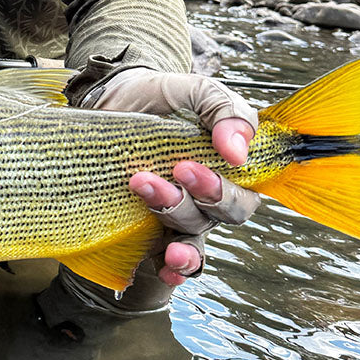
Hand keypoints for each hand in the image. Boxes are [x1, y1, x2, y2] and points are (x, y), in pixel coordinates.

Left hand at [95, 68, 260, 285]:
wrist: (114, 98)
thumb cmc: (164, 96)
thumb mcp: (198, 90)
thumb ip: (226, 111)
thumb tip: (238, 153)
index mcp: (229, 168)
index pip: (244, 194)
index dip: (225, 190)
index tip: (191, 166)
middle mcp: (208, 198)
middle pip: (221, 216)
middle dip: (201, 198)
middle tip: (176, 169)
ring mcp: (180, 214)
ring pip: (192, 235)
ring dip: (174, 217)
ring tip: (143, 185)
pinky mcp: (150, 225)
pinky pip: (170, 259)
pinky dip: (173, 268)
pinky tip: (165, 265)